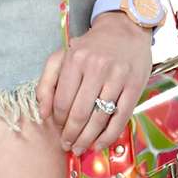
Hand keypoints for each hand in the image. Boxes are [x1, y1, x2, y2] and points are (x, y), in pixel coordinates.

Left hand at [36, 12, 153, 157]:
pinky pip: (120, 118)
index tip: (57, 129)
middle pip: (80, 112)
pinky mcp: (135, 86)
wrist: (125, 29)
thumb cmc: (91, 46)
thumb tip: (43, 112)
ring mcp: (118, 77)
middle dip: (71, 134)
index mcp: (76, 60)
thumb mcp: (63, 56)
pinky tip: (99, 144)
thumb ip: (47, 81)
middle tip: (67, 145)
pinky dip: (109, 135)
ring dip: (87, 139)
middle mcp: (97, 67)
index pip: (62, 100)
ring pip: (99, 118)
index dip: (58, 120)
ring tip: (80, 148)